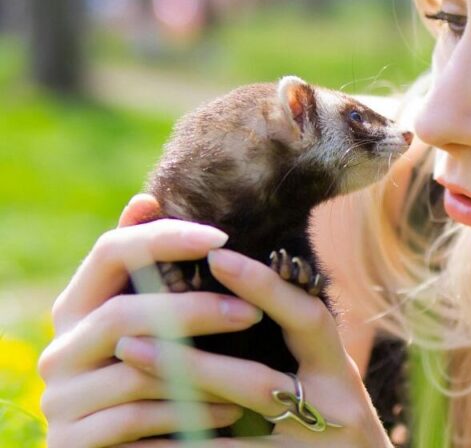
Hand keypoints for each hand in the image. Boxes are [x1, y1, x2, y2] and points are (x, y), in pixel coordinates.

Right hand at [38, 194, 256, 445]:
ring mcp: (60, 399)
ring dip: (202, 371)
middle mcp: (60, 349)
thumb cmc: (150, 376)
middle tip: (251, 311)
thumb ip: (147, 273)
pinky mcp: (74, 443)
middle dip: (193, 310)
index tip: (222, 238)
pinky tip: (230, 412)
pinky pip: (136, 421)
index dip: (163, 238)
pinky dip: (188, 414)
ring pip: (136, 371)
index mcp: (77, 308)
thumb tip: (146, 200)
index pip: (109, 252)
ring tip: (256, 372)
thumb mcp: (150, 324)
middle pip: (123, 312)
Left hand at [103, 216, 392, 445]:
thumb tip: (230, 280)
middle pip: (256, 384)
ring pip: (229, 434)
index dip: (266, 287)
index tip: (217, 257)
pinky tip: (132, 446)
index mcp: (339, 372)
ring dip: (168, 415)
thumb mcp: (327, 380)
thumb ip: (293, 341)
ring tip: (121, 401)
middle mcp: (333, 411)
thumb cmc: (332, 425)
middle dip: (190, 362)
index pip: (308, 319)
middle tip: (129, 341)